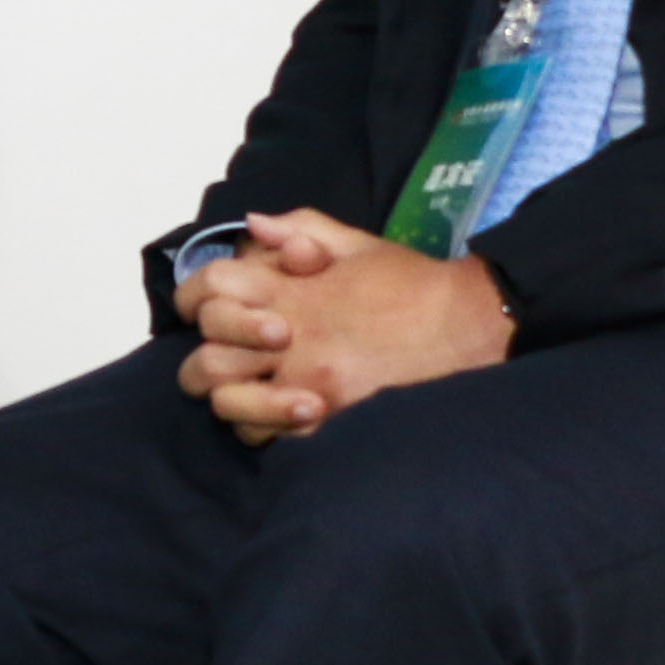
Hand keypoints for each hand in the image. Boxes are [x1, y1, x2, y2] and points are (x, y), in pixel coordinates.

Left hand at [174, 209, 511, 442]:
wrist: (471, 326)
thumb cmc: (410, 283)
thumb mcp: (355, 243)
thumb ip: (298, 228)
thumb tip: (253, 227)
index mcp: (290, 291)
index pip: (208, 290)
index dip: (193, 296)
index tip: (199, 306)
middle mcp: (291, 339)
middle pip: (204, 359)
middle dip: (203, 358)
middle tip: (221, 358)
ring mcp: (309, 384)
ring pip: (228, 406)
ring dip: (230, 398)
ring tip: (247, 390)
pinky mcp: (332, 420)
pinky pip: (269, 438)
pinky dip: (262, 428)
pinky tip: (276, 413)